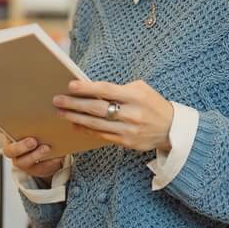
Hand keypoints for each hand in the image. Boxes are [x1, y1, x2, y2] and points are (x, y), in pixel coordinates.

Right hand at [0, 118, 64, 179]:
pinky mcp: (35, 169)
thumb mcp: (31, 123)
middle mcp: (12, 149)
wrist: (46, 154)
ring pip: (23, 162)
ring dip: (35, 155)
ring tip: (47, 148)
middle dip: (21, 147)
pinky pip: (39, 169)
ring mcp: (22, 161)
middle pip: (10, 150)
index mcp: (8, 134)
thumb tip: (21, 96)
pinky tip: (56, 158)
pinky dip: (48, 164)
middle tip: (33, 141)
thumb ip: (26, 113)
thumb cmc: (36, 134)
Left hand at [52, 79, 174, 152]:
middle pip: (97, 108)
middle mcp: (131, 113)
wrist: (171, 129)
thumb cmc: (153, 104)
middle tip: (58, 100)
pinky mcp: (126, 142)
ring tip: (61, 112)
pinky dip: (86, 130)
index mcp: (136, 96)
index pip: (106, 90)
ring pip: (96, 124)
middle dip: (75, 104)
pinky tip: (75, 124)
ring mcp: (128, 129)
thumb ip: (120, 89)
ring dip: (76, 118)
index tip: (71, 85)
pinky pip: (101, 135)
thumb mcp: (142, 89)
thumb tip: (93, 89)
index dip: (87, 88)